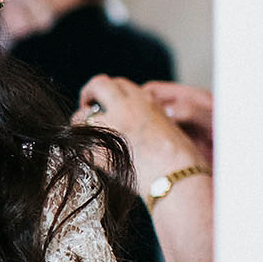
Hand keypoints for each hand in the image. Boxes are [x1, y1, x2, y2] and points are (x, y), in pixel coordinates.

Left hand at [73, 73, 202, 194]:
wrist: (178, 178)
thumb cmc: (182, 159)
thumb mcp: (167, 125)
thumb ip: (147, 115)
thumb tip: (135, 121)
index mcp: (144, 101)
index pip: (117, 83)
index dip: (107, 90)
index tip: (103, 99)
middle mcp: (124, 109)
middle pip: (96, 86)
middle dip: (89, 95)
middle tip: (87, 108)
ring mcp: (109, 128)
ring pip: (80, 116)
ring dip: (82, 123)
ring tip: (88, 135)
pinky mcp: (99, 151)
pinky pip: (80, 145)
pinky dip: (83, 149)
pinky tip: (91, 156)